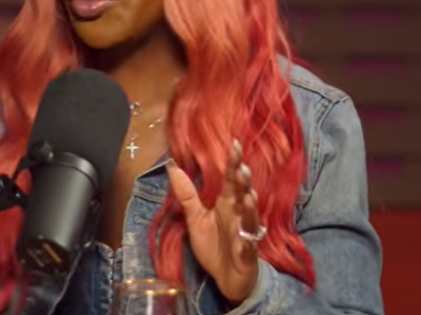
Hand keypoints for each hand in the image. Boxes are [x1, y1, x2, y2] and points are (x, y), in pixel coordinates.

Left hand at [166, 140, 261, 303]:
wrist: (227, 278)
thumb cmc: (214, 246)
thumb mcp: (196, 219)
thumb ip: (186, 194)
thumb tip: (170, 165)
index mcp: (228, 204)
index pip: (232, 180)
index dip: (234, 163)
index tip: (235, 143)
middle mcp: (239, 214)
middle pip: (243, 194)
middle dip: (244, 182)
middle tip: (241, 168)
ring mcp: (245, 233)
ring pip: (250, 217)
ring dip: (249, 207)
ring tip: (247, 195)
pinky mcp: (247, 253)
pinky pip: (248, 246)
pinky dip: (247, 241)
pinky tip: (246, 237)